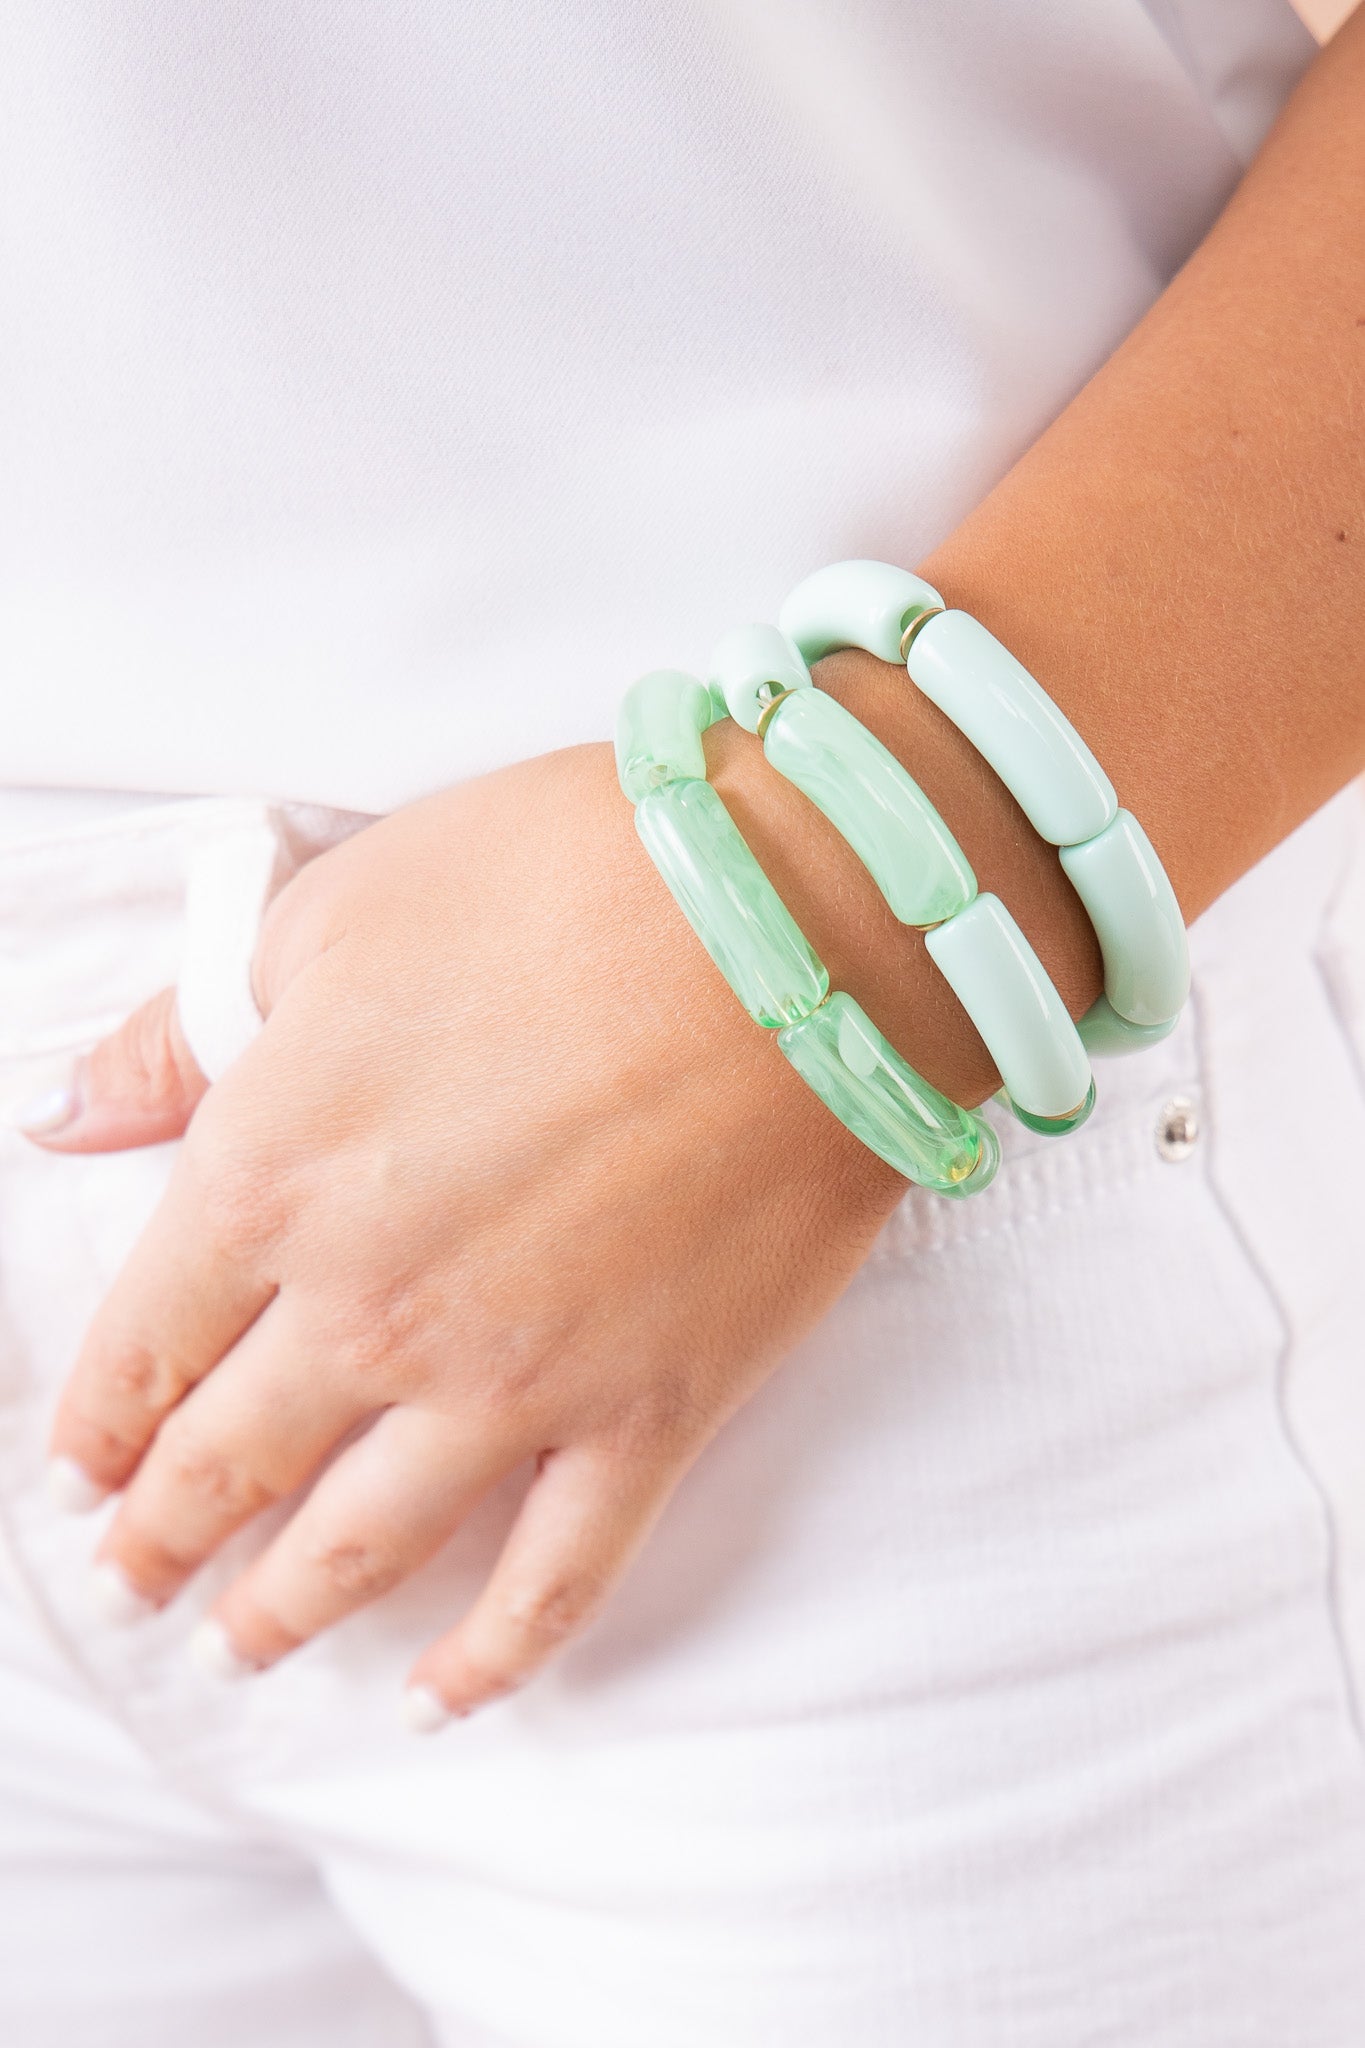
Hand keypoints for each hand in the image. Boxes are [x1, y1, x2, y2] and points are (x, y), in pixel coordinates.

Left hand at [33, 738, 909, 1722]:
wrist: (799, 922)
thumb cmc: (564, 881)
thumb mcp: (335, 913)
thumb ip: (187, 1034)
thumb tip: (72, 1113)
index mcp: (271, 1176)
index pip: (146, 1341)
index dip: (98, 1417)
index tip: (80, 1464)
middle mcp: (370, 1310)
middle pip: (230, 1462)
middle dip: (162, 1533)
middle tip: (132, 1579)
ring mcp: (512, 1383)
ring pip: (363, 1543)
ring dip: (282, 1608)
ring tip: (240, 1646)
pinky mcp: (648, 1415)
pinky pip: (556, 1579)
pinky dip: (495, 1656)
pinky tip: (444, 1697)